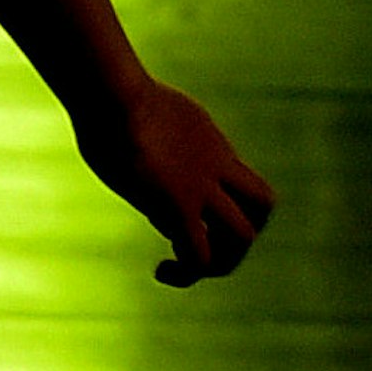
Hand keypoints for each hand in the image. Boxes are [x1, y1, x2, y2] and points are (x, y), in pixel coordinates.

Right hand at [80, 75, 275, 284]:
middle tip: (197, 244)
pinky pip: (201, 256)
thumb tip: (120, 137)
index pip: (239, 181)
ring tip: (182, 267)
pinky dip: (187, 274)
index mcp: (212, 144)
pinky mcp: (178, 205)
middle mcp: (217, 167)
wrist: (114, 96)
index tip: (184, 204)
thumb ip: (142, 130)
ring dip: (220, 261)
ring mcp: (201, 187)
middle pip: (263, 206)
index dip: (221, 204)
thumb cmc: (108, 97)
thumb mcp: (137, 110)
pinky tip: (160, 272)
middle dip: (238, 235)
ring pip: (244, 236)